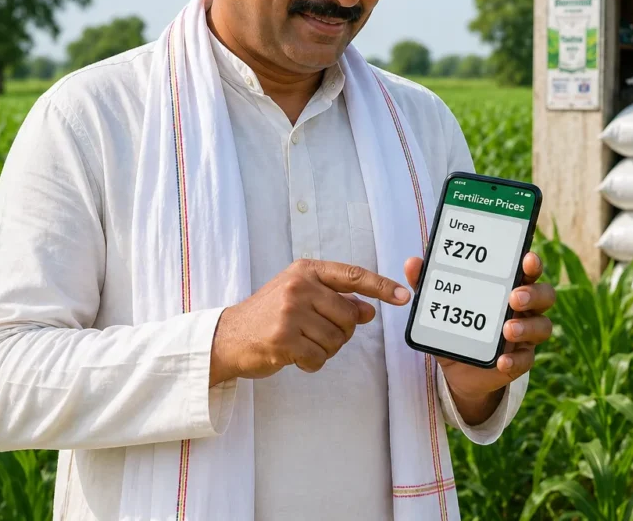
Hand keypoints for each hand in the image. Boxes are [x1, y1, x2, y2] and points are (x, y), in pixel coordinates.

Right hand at [209, 259, 410, 385]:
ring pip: (337, 340)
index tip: (405, 297)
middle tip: (316, 333)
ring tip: (302, 343)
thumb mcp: (302, 297)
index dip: (382, 287)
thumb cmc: (269, 315)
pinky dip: (312, 363)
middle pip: (349, 316)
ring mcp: (290, 312)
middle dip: (340, 332)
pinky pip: (319, 358)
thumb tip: (369, 311)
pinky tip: (295, 356)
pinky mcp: (283, 338)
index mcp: (307, 270)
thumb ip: (336, 300)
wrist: (228, 336)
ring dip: (325, 349)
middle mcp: (299, 286)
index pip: (353, 275)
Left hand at [403, 252, 554, 424]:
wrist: (459, 369)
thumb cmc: (457, 325)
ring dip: (527, 326)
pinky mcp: (520, 360)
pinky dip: (515, 360)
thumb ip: (428, 284)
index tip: (527, 259)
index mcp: (509, 286)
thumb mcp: (441, 307)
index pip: (528, 270)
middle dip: (534, 294)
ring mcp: (526, 335)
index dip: (532, 264)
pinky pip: (527, 360)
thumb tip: (413, 263)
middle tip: (514, 297)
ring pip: (542, 326)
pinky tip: (502, 360)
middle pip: (544, 295)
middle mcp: (524, 308)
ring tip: (508, 330)